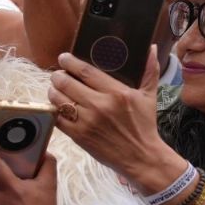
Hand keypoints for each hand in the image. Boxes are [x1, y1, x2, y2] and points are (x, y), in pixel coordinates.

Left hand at [48, 48, 179, 194]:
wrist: (140, 156)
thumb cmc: (144, 125)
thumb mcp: (149, 96)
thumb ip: (149, 70)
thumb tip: (151, 48)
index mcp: (116, 92)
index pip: (85, 71)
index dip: (70, 62)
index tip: (64, 58)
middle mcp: (99, 105)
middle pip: (66, 83)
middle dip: (57, 76)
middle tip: (57, 74)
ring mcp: (86, 121)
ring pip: (58, 99)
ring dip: (52, 91)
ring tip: (55, 88)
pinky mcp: (78, 135)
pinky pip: (58, 118)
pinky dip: (54, 110)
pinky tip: (57, 105)